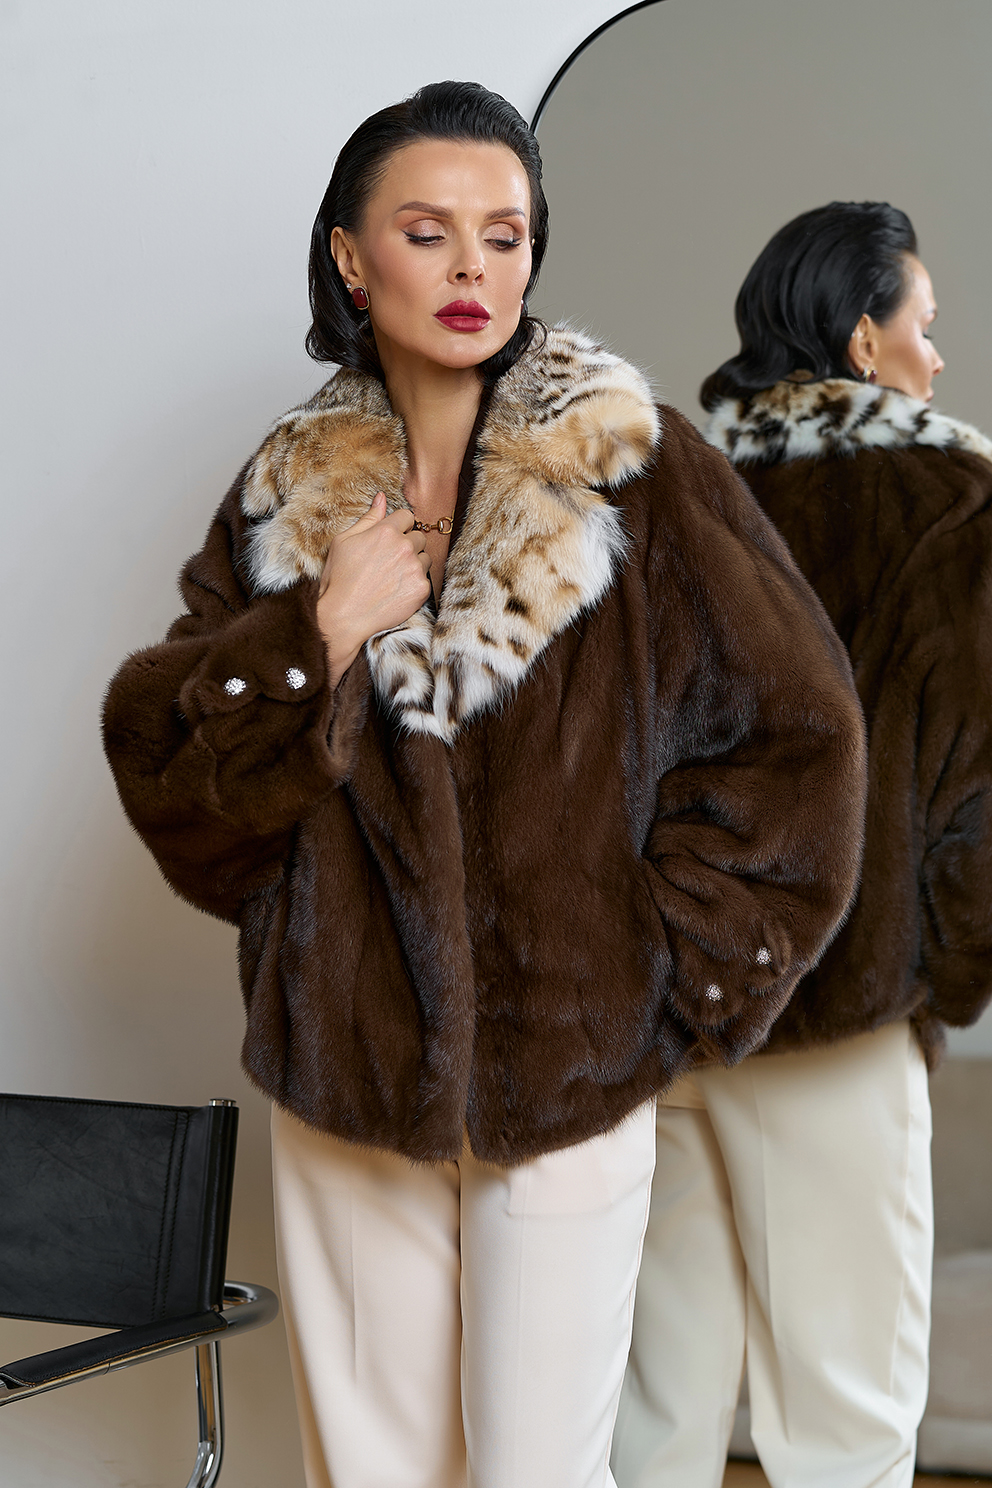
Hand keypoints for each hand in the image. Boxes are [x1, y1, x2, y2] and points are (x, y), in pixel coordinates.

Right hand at [317, 492, 431, 686]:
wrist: (344, 616)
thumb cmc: (339, 578)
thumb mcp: (344, 541)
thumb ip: (368, 518)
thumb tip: (381, 498)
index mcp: (386, 531)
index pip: (407, 516)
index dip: (399, 527)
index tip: (390, 540)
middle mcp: (404, 546)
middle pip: (419, 537)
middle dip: (407, 545)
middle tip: (389, 562)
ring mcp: (415, 568)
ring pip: (425, 557)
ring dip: (414, 564)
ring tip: (392, 577)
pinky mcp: (422, 588)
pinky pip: (426, 578)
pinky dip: (415, 583)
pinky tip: (397, 590)